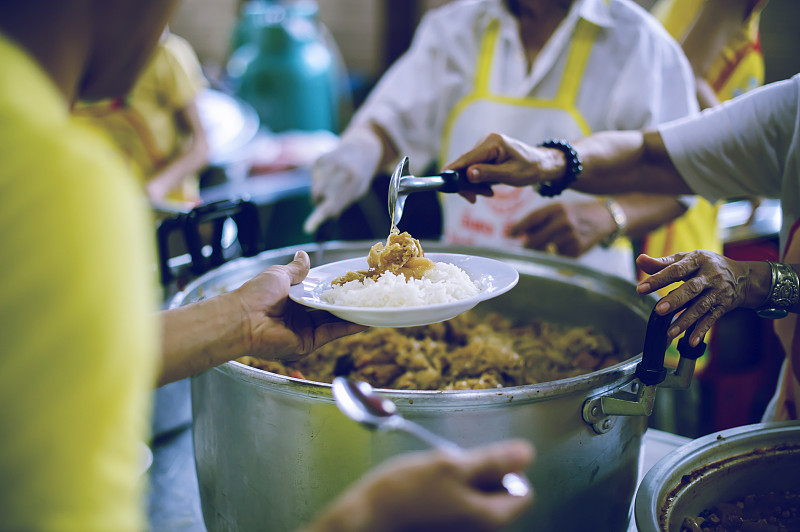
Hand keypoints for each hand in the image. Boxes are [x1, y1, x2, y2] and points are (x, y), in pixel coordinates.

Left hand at [232, 250, 366, 360]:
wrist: (243, 318)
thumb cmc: (256, 294)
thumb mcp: (280, 275)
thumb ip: (296, 269)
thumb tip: (304, 255)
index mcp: (293, 299)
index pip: (320, 293)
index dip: (336, 288)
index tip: (353, 281)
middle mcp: (300, 316)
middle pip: (330, 308)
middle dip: (347, 302)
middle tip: (368, 293)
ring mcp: (305, 330)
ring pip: (334, 321)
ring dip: (352, 314)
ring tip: (371, 305)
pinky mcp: (308, 343)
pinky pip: (331, 333)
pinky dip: (348, 326)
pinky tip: (363, 320)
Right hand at [303, 127, 382, 233]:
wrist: (361, 148)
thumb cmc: (359, 176)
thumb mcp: (358, 190)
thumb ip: (341, 202)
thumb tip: (323, 217)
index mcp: (354, 180)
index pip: (333, 204)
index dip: (319, 218)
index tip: (307, 228)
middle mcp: (340, 169)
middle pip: (319, 195)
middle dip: (320, 201)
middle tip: (328, 198)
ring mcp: (328, 161)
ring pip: (315, 188)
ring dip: (320, 191)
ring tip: (333, 182)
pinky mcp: (319, 158)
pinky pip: (313, 177)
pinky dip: (319, 179)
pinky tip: (330, 172)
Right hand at [305, 439, 533, 531]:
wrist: (361, 526)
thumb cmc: (403, 495)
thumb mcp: (449, 465)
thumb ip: (492, 461)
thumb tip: (527, 454)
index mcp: (490, 519)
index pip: (522, 492)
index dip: (504, 471)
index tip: (475, 462)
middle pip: (497, 502)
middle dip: (477, 480)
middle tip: (445, 469)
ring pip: (471, 508)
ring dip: (457, 491)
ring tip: (428, 483)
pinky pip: (452, 518)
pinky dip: (442, 506)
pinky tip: (419, 499)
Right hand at [444, 132, 565, 189]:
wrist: (542, 164)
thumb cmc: (530, 168)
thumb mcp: (511, 174)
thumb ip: (489, 174)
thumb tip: (468, 175)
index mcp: (492, 143)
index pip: (467, 158)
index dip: (453, 170)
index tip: (442, 179)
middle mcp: (486, 142)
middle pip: (464, 165)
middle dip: (467, 184)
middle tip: (475, 199)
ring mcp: (484, 148)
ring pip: (468, 169)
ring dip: (473, 185)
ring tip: (488, 194)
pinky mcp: (485, 155)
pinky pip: (473, 169)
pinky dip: (477, 181)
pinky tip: (488, 189)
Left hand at [508, 200, 613, 256]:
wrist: (605, 218)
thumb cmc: (576, 213)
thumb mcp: (559, 209)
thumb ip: (540, 220)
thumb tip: (519, 234)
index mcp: (557, 208)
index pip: (532, 219)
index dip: (518, 228)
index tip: (508, 235)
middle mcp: (564, 222)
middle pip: (535, 239)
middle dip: (526, 246)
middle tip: (522, 248)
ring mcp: (571, 237)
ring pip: (545, 250)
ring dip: (541, 250)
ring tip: (549, 244)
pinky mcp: (576, 250)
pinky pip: (557, 255)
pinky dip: (557, 253)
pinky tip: (566, 245)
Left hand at [635, 251, 759, 346]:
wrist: (743, 278)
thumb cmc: (706, 266)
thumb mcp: (687, 260)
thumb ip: (662, 263)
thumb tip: (640, 260)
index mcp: (698, 260)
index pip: (676, 269)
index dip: (658, 278)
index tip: (641, 288)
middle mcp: (710, 276)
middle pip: (692, 288)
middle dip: (675, 300)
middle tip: (659, 310)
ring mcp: (718, 292)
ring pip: (701, 307)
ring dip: (686, 320)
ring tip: (670, 332)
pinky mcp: (723, 306)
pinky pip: (712, 319)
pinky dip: (701, 331)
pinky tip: (691, 341)